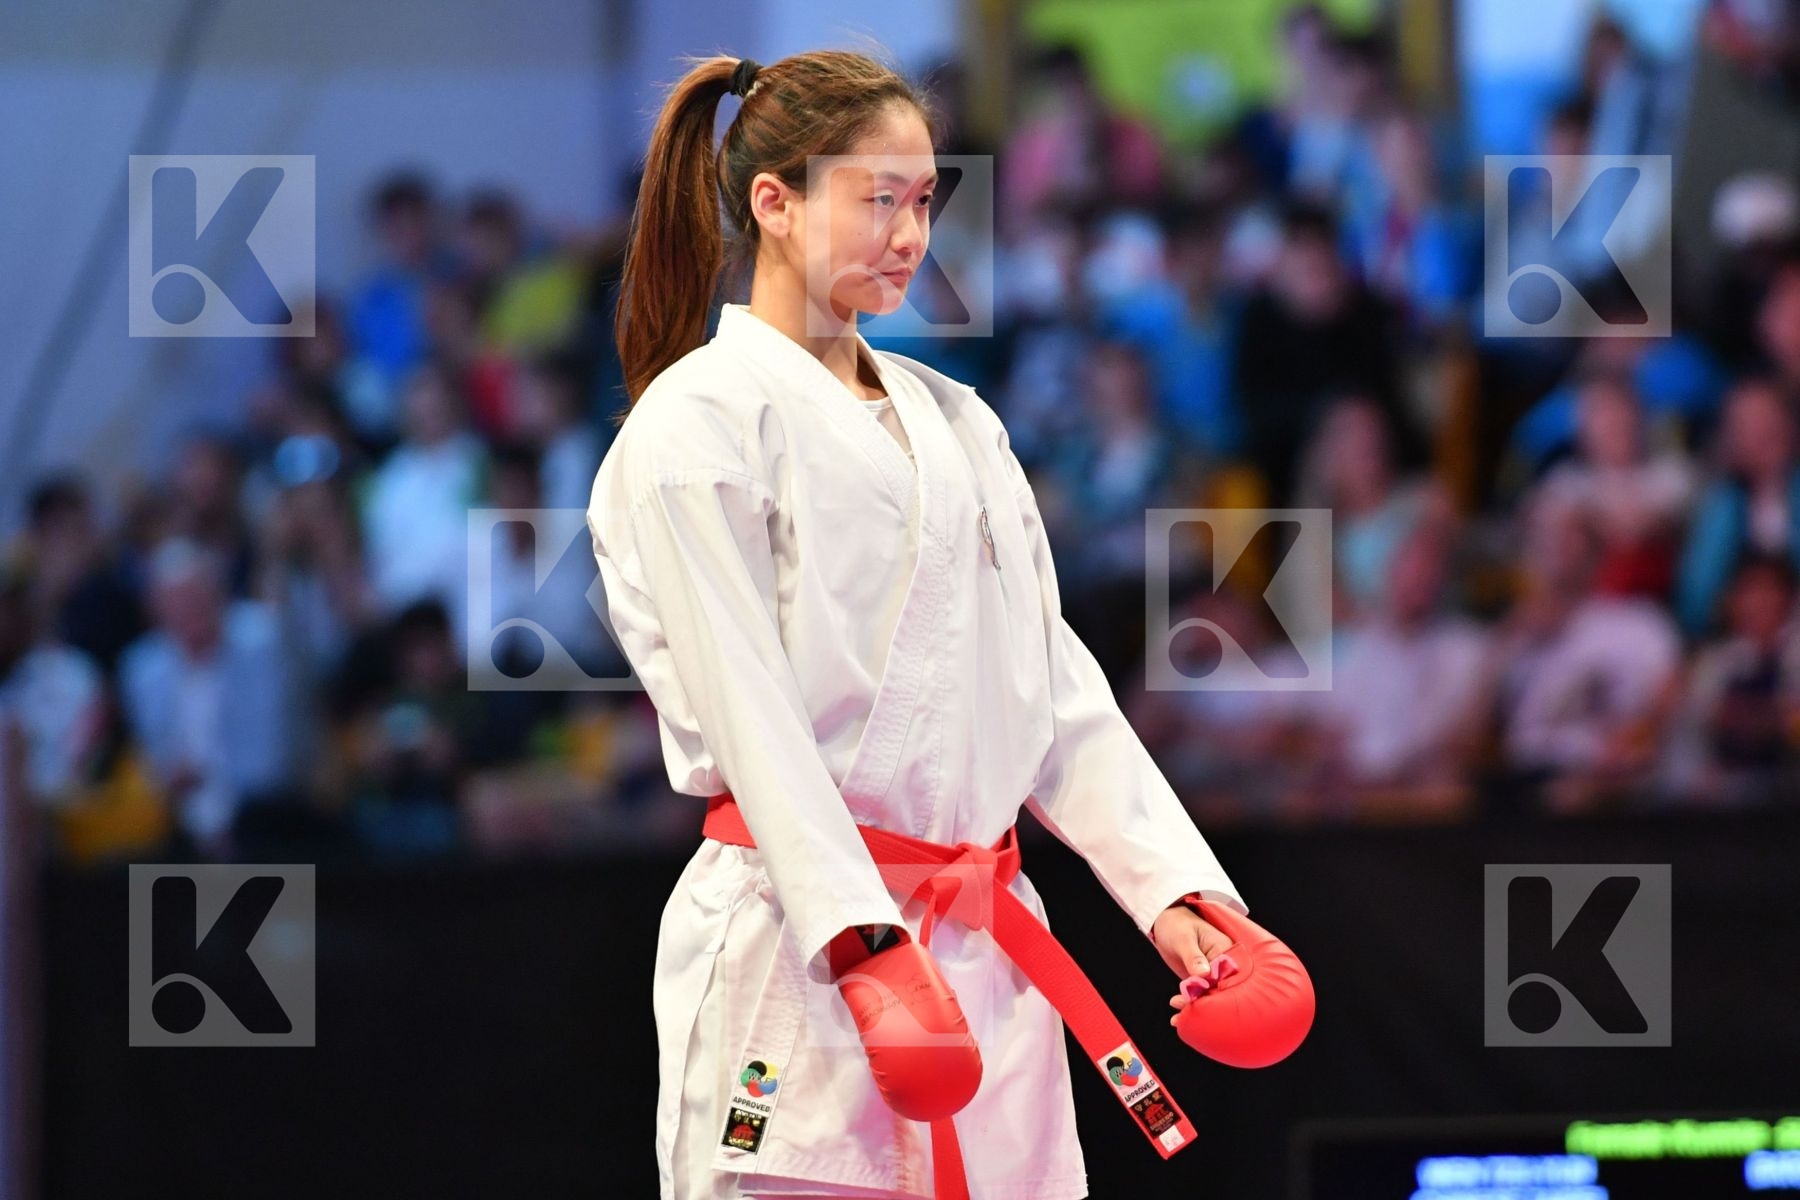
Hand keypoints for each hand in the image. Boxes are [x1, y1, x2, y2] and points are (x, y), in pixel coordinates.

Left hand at [1151, 898, 1233, 1024]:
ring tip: (1177, 1018)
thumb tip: (1203, 973)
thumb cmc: (1177, 924)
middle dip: (1203, 1004)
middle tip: (1181, 1009)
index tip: (1197, 1000)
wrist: (1166, 922)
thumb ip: (1193, 956)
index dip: (1213, 991)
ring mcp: (1213, 973)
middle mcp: (1223, 963)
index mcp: (1226, 949)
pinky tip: (1177, 1017)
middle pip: (1219, 989)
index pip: (1225, 975)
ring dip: (1194, 1008)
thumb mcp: (1183, 938)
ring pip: (1209, 995)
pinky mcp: (1203, 980)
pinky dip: (1189, 1005)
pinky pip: (1200, 995)